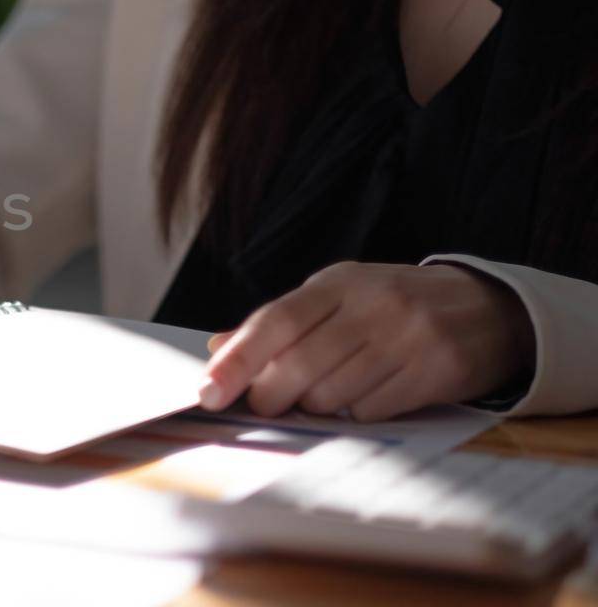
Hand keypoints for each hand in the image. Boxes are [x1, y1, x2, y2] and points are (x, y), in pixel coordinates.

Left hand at [198, 261, 533, 420]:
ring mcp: (408, 337)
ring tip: (332, 390)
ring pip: (333, 394)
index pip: (276, 321)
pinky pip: (372, 411)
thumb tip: (216, 348)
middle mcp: (373, 305)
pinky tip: (372, 394)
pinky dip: (359, 413)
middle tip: (266, 404)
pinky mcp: (436, 370)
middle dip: (270, 395)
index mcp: (339, 282)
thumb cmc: (394, 306)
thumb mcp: (338, 297)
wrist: (487, 310)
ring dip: (318, 405)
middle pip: (299, 365)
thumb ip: (280, 323)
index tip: (208, 392)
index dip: (237, 360)